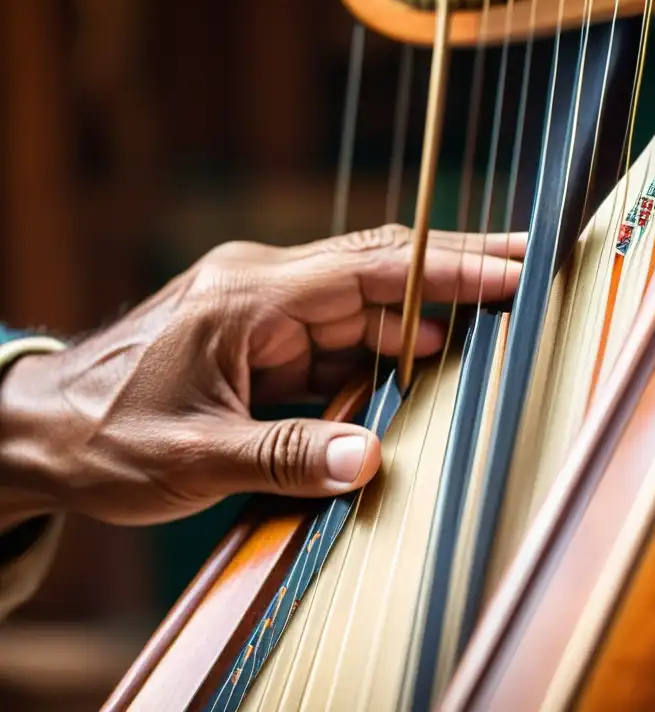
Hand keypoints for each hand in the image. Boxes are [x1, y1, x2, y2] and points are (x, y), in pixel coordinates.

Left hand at [0, 224, 524, 526]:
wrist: (36, 433)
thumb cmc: (99, 437)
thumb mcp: (189, 456)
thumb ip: (282, 457)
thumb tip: (369, 461)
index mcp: (246, 297)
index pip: (367, 272)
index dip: (445, 271)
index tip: (511, 271)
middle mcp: (262, 290)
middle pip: (377, 272)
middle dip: (454, 272)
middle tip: (529, 270)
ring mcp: (263, 314)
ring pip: (364, 304)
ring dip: (426, 316)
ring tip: (496, 319)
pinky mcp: (263, 342)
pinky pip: (339, 337)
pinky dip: (386, 349)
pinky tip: (427, 360)